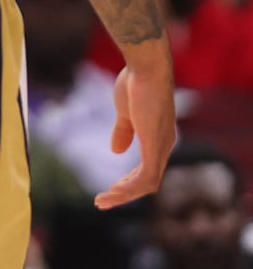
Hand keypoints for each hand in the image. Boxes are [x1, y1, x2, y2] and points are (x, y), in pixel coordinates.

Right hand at [95, 58, 175, 208]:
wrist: (145, 68)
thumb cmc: (136, 83)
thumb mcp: (126, 112)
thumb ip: (123, 132)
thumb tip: (116, 151)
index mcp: (158, 138)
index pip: (148, 170)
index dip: (129, 182)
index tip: (111, 189)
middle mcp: (165, 146)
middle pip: (148, 181)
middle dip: (125, 193)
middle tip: (103, 201)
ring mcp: (161, 147)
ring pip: (147, 184)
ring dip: (124, 195)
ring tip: (103, 200)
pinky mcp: (154, 145)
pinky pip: (146, 177)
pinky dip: (129, 188)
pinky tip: (113, 192)